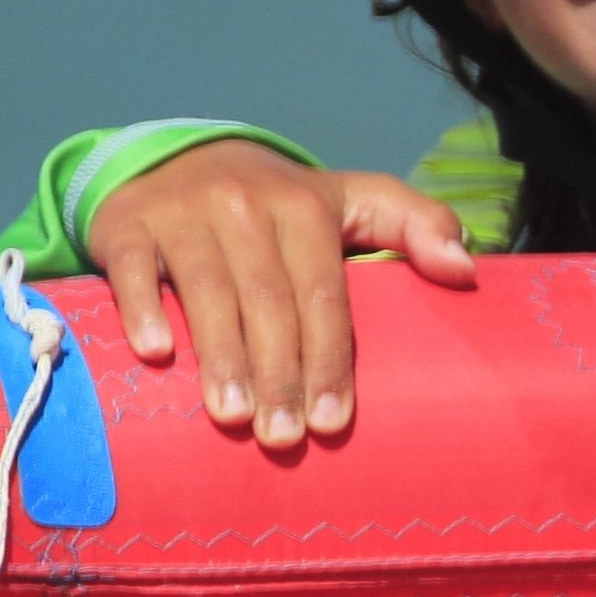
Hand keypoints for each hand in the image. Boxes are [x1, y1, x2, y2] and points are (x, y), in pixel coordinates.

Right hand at [83, 139, 475, 452]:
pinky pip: (131, 270)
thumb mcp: (350, 200)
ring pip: (206, 292)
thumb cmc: (278, 203)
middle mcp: (244, 205)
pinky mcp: (127, 223)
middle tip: (285, 439)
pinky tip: (157, 354)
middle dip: (279, 373)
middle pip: (268, 301)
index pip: (324, 292)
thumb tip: (468, 270)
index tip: (333, 422)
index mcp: (304, 207)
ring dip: (220, 358)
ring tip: (234, 418)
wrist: (180, 158)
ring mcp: (183, 212)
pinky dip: (142, 309)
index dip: (330, 357)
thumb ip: (415, 225)